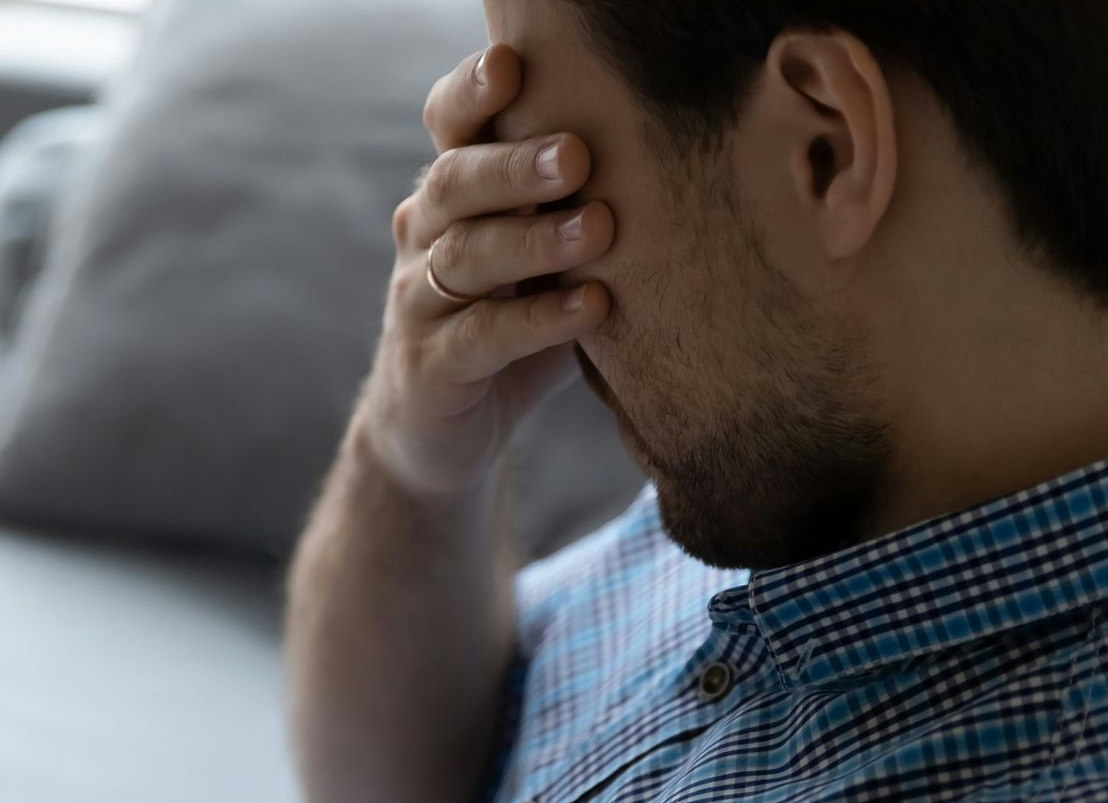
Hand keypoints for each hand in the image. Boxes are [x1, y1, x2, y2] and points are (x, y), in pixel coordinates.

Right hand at [360, 43, 615, 498]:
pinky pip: (480, 337)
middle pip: (454, 184)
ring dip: (534, 241)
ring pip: (464, 258)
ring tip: (599, 228)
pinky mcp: (431, 368)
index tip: (514, 65)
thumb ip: (581, 208)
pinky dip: (537, 321)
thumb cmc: (512, 326)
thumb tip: (689, 154)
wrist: (441, 432)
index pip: (448, 127)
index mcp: (453, 195)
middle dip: (514, 165)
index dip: (471, 94)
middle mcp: (425, 236)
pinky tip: (592, 307)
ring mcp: (418, 303)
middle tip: (577, 154)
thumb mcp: (543, 259)